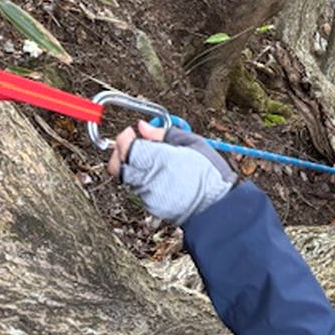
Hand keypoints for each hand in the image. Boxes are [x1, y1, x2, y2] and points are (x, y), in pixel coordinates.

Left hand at [108, 120, 236, 225]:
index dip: (125, 138)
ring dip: (132, 166)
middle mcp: (149, 178)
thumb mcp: (192, 143)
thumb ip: (164, 133)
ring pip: (127, 177)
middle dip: (119, 153)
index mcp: (159, 159)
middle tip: (131, 146)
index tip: (132, 132)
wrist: (218, 206)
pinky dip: (143, 180)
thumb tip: (143, 127)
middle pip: (117, 166)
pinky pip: (138, 190)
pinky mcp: (151, 207)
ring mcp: (148, 195)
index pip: (126, 148)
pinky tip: (160, 176)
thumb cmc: (210, 173)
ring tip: (152, 161)